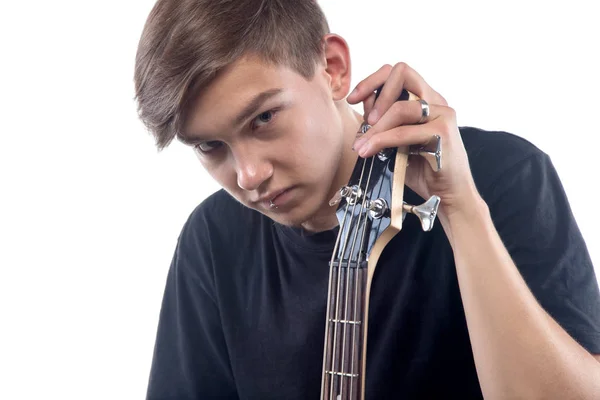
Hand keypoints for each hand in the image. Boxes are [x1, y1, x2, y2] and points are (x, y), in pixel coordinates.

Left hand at [346, 63, 481, 218]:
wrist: (447, 195)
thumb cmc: (421, 169)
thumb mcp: (396, 142)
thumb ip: (384, 124)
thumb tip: (361, 113)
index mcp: (426, 99)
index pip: (398, 73)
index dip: (372, 81)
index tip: (353, 98)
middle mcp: (436, 101)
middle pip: (402, 72)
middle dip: (374, 90)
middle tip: (364, 120)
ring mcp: (442, 114)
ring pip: (399, 107)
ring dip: (375, 127)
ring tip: (361, 146)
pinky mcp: (443, 132)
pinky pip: (404, 132)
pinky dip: (382, 141)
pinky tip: (369, 151)